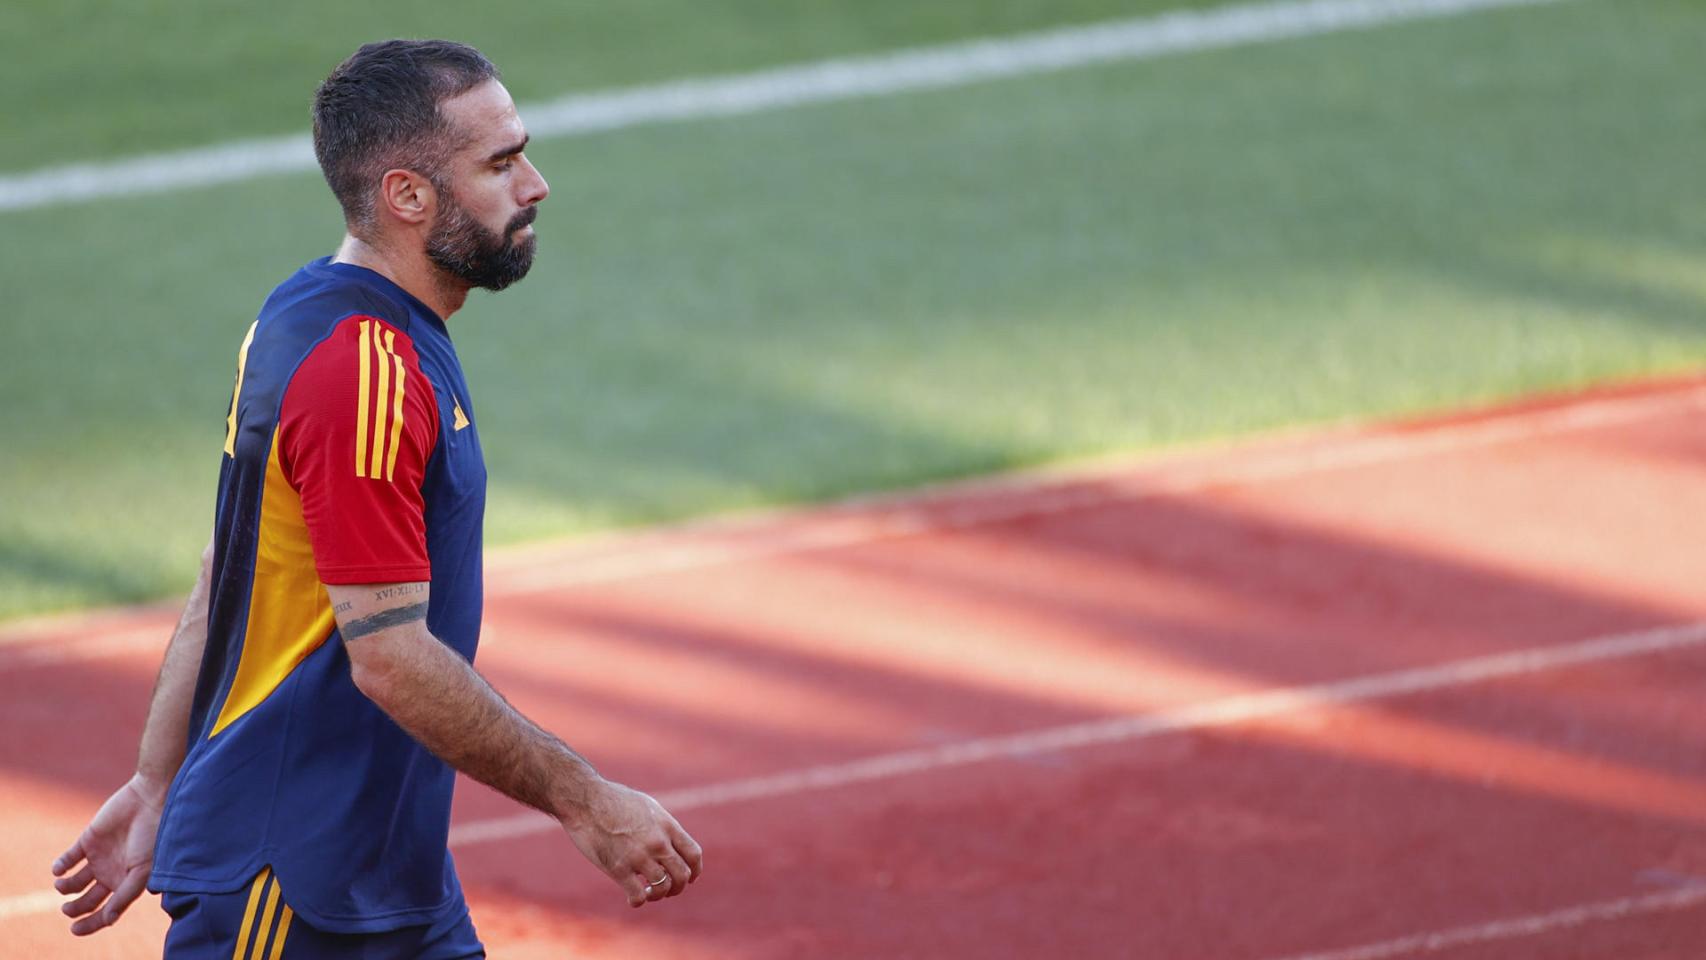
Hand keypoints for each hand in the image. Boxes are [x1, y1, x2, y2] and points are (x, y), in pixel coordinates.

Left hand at [50, 773, 165, 934]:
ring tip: (63, 885)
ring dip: (64, 888)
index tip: (74, 929)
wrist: (148, 800)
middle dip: (75, 909)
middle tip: (67, 910)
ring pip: (74, 883)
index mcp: (126, 883)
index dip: (91, 924)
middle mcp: (111, 874)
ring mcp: (99, 858)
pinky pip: (67, 860)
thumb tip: (109, 920)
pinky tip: (60, 870)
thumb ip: (125, 895)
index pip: (106, 911)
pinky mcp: (88, 841)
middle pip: (87, 901)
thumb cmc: (153, 836)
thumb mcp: (142, 870)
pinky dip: (59, 867)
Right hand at [562, 779, 702, 907]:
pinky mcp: (618, 868)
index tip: (690, 878)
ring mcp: (639, 856)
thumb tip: (669, 842)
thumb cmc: (613, 800)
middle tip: (668, 890)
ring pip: (662, 888)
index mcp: (667, 825)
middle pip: (682, 875)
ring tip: (648, 892)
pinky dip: (638, 901)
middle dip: (678, 887)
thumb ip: (661, 826)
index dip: (695, 871)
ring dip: (658, 895)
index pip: (693, 854)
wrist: (585, 800)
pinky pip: (638, 895)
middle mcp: (657, 842)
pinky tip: (632, 898)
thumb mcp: (647, 806)